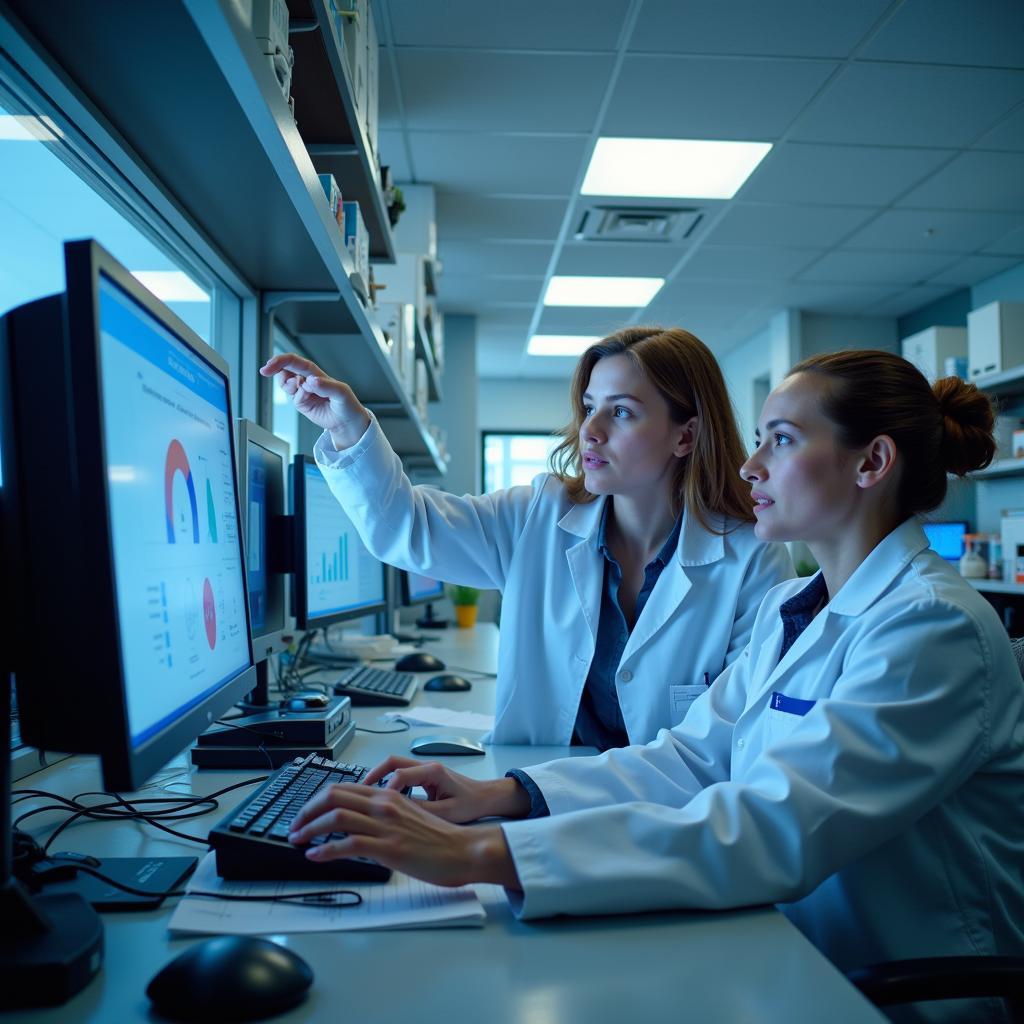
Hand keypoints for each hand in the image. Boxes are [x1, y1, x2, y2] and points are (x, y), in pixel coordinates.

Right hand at [259, 352, 369, 448]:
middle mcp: (308, 380)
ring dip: (287, 384)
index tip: (269, 365)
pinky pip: (293, 398)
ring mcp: (304, 392)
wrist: (348, 423)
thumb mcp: (341, 393)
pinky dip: (298, 398)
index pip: (295, 361)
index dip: (281, 360)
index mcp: (316, 372)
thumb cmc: (347, 404)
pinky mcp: (302, 404)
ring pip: (285, 383)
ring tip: (298, 388)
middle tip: (267, 371)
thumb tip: (310, 380)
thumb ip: (326, 386)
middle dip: (275, 367)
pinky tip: (308, 400)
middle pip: (285, 368)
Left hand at [287, 783, 520, 888]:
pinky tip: (315, 856)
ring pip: (336, 816)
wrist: (464, 850)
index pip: (342, 788)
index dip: (317, 800)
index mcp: (388, 796)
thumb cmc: (440, 839)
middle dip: (306, 811)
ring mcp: (385, 825)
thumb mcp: (408, 817)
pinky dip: (325, 850)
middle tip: (295, 826)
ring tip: (298, 840)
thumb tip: (359, 826)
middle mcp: (384, 804)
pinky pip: (348, 845)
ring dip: (309, 828)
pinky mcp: (388, 848)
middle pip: (333, 796)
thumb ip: (384, 816)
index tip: (305, 814)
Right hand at [365, 756, 531, 822]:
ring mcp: (425, 770)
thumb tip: (398, 815)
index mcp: (433, 772)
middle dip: (374, 775)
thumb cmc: (471, 803)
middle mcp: (427, 766)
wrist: (486, 797)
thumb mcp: (447, 813)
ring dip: (379, 778)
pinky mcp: (424, 777)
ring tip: (365, 796)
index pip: (401, 774)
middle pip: (392, 762)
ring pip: (395, 767)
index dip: (387, 790)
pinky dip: (388, 784)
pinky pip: (401, 775)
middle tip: (360, 791)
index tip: (378, 806)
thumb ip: (422, 812)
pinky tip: (381, 799)